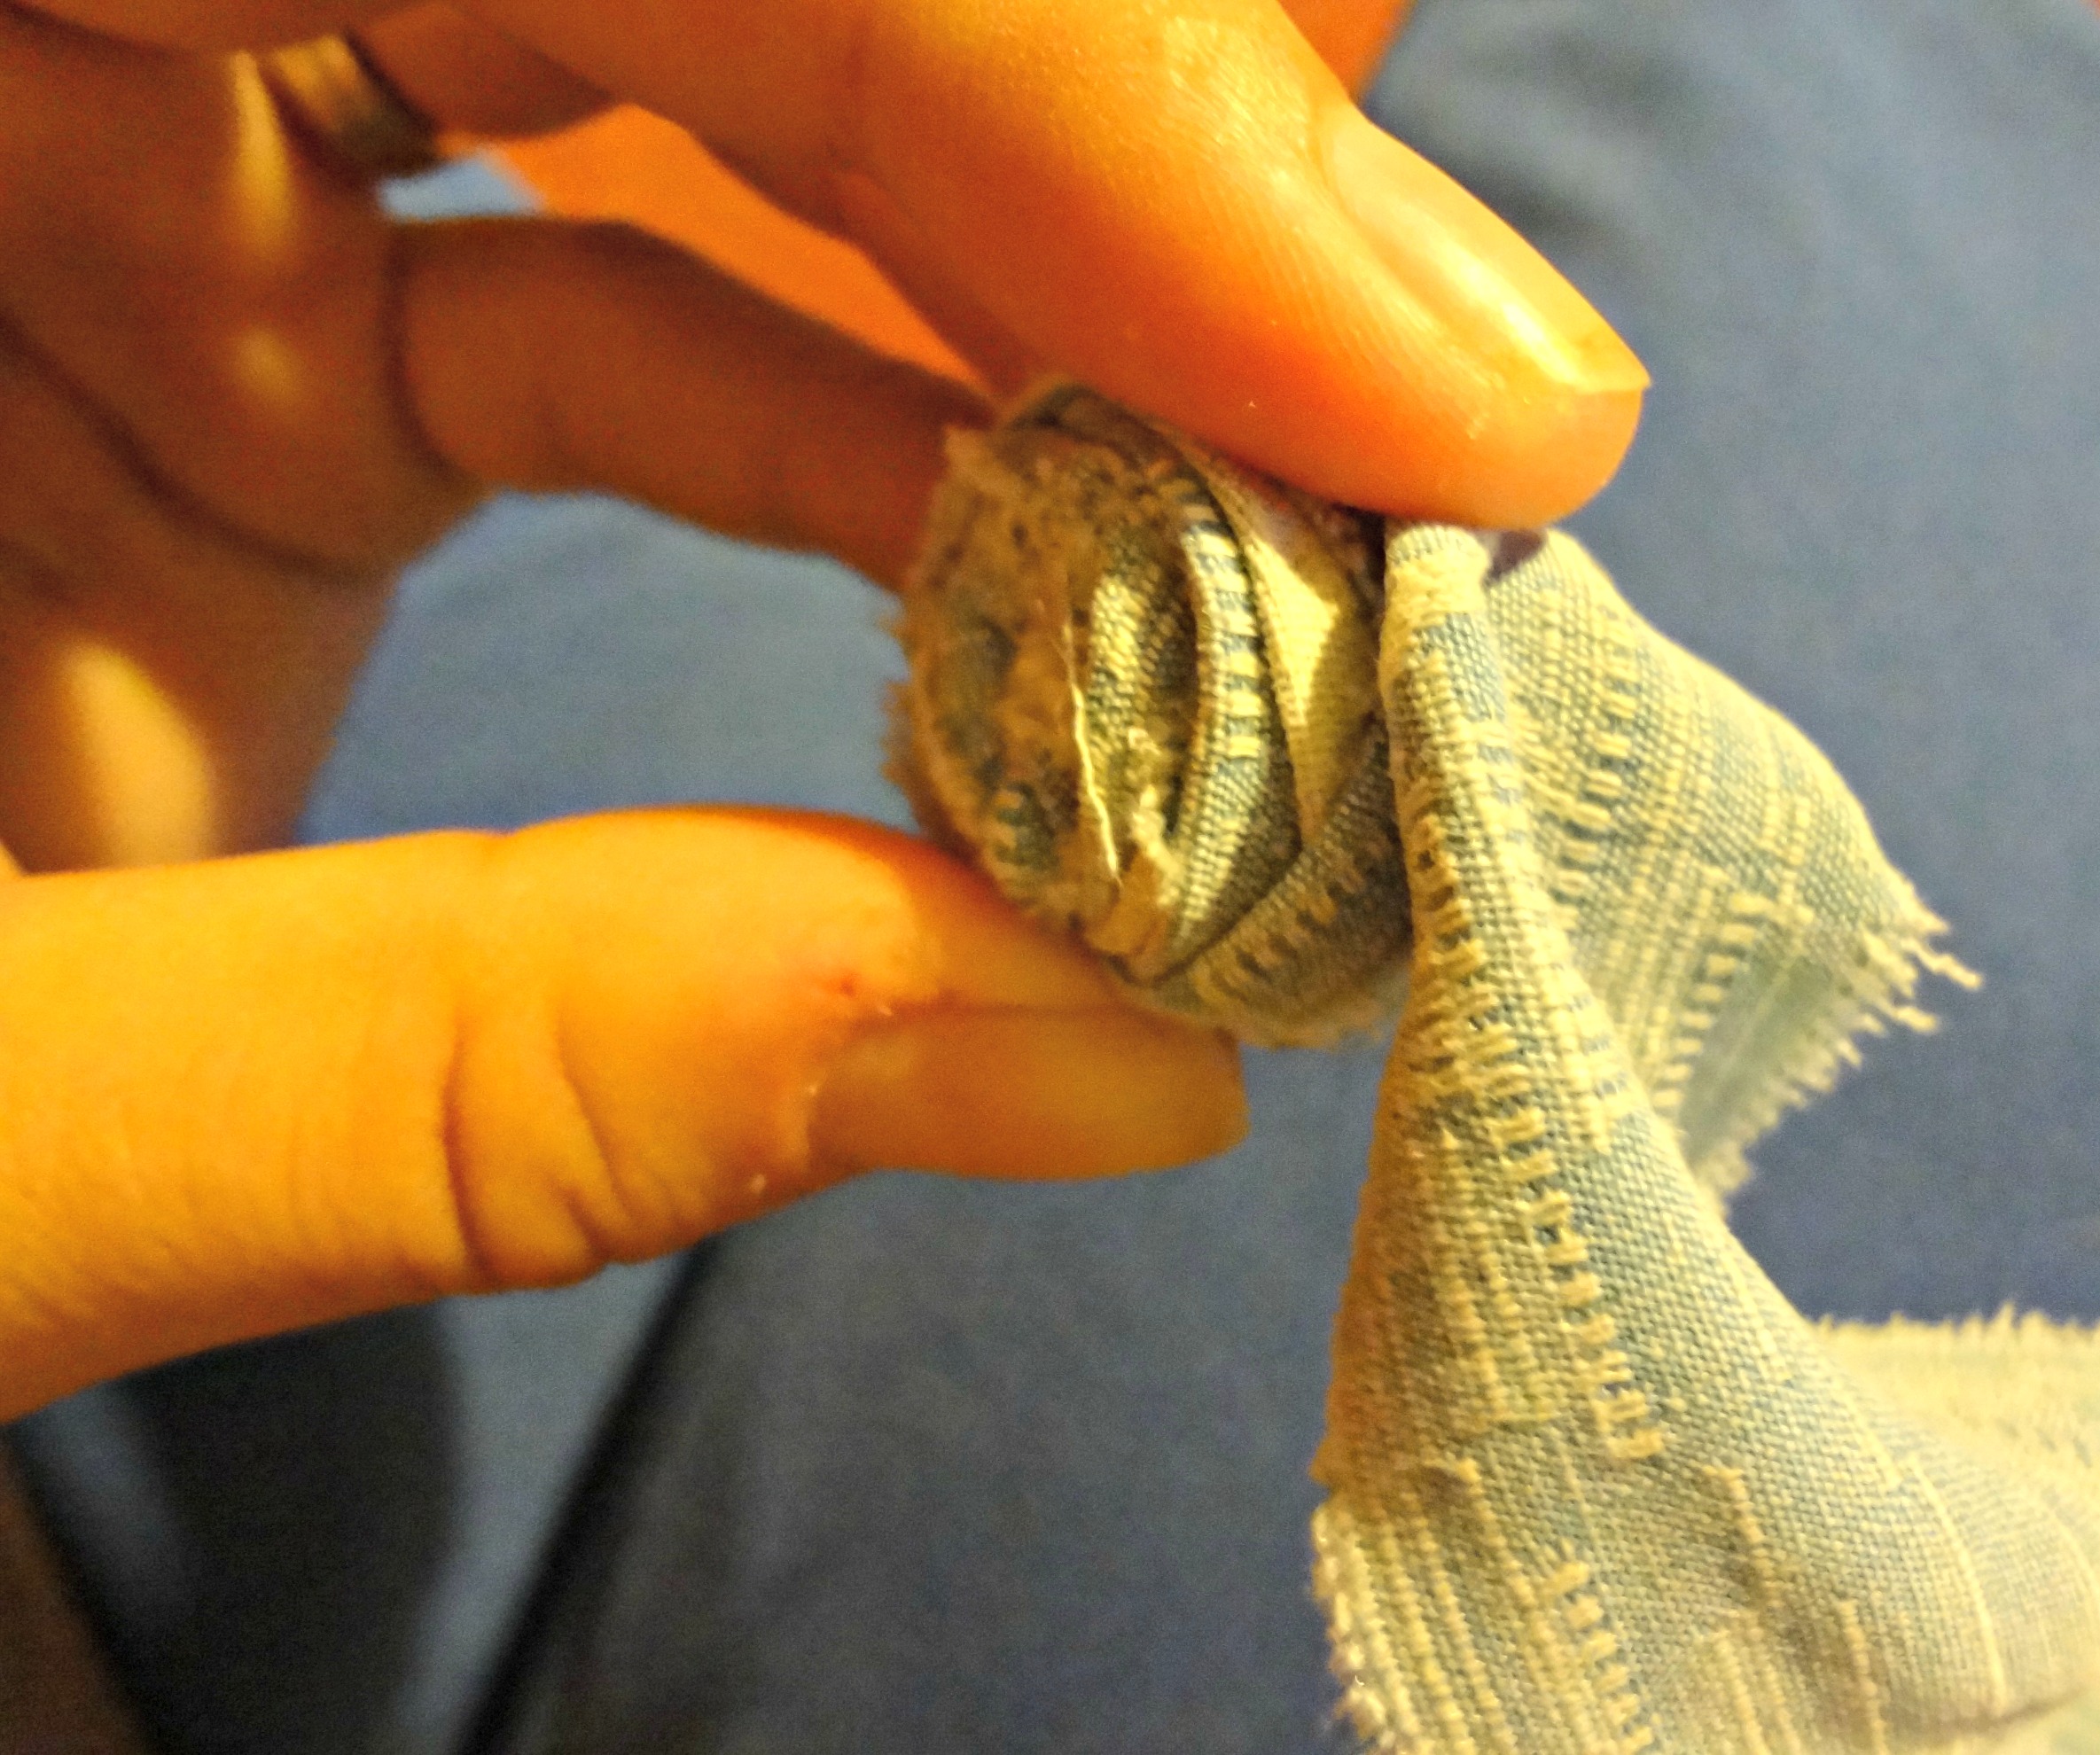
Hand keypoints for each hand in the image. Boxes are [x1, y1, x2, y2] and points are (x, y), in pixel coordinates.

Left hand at [0, 0, 1644, 1420]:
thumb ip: (457, 1071)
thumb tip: (1084, 1065)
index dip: (1031, 72)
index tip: (1406, 370)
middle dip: (1101, 136)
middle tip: (1437, 426)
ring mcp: (106, 91)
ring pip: (705, 56)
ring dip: (1036, 327)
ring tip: (1274, 593)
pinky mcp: (223, 288)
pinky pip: (616, 277)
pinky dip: (875, 460)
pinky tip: (1038, 656)